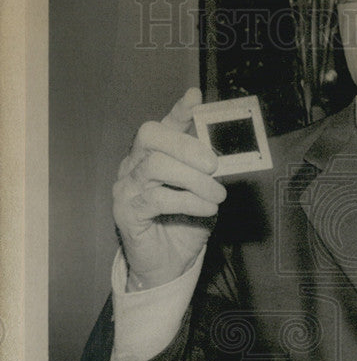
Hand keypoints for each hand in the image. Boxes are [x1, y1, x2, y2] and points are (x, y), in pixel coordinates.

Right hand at [113, 88, 226, 290]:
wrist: (169, 264)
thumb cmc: (186, 224)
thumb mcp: (205, 193)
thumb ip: (210, 173)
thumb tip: (226, 156)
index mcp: (155, 155)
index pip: (164, 124)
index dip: (179, 109)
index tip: (195, 96)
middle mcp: (135, 164)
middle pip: (151, 136)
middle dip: (186, 145)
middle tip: (213, 165)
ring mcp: (127, 186)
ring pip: (156, 166)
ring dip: (193, 179)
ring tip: (218, 195)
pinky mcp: (126, 211)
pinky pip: (156, 197)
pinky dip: (188, 201)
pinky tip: (206, 208)